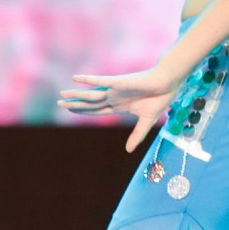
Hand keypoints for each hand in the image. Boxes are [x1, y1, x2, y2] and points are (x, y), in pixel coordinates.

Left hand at [58, 65, 180, 152]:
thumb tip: (129, 151)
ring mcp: (115, 90)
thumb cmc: (159, 98)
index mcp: (120, 105)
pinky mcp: (119, 82)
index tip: (71, 111)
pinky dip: (88, 80)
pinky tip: (75, 78)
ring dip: (77, 95)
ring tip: (62, 95)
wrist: (169, 83)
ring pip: (92, 94)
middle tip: (59, 104)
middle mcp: (114, 97)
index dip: (84, 111)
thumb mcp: (146, 121)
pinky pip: (100, 81)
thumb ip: (137, 135)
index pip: (97, 110)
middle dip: (75, 104)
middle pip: (91, 103)